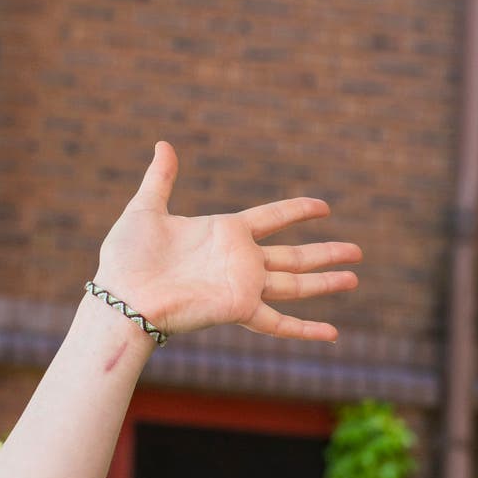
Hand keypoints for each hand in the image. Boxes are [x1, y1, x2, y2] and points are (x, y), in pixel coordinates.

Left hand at [92, 140, 360, 342]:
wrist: (120, 297)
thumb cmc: (127, 258)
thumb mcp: (145, 210)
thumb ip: (160, 179)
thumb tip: (163, 143)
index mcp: (222, 233)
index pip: (271, 218)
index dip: (297, 211)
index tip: (324, 207)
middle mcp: (238, 260)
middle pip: (293, 256)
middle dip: (325, 253)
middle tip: (357, 251)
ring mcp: (241, 285)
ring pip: (294, 284)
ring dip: (325, 283)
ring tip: (354, 278)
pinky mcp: (237, 308)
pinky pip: (278, 322)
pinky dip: (305, 329)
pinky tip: (333, 334)